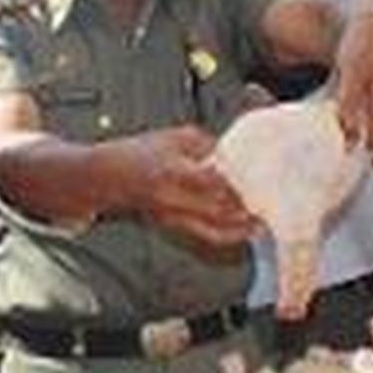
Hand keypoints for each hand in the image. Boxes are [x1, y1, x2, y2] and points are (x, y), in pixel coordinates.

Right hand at [122, 125, 256, 246]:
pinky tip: (244, 230)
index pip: (214, 182)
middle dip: (246, 210)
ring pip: (214, 230)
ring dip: (241, 228)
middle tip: (269, 205)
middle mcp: (173, 199)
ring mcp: (172, 217)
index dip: (239, 185)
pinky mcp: (173, 227)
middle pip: (219, 210)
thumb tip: (234, 153)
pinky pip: (206, 235)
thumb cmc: (137, 153)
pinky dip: (227, 234)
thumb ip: (207, 144)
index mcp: (173, 172)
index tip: (261, 180)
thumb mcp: (174, 137)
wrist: (104, 178)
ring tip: (262, 222)